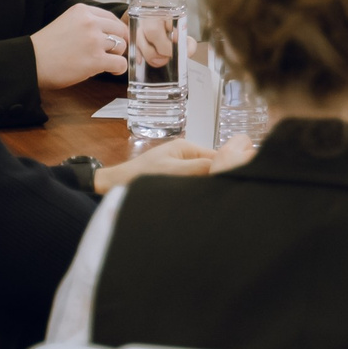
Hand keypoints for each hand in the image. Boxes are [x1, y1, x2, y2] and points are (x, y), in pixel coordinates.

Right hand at [31, 3, 128, 90]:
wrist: (31, 63)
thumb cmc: (46, 47)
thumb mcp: (66, 23)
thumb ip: (86, 24)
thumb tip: (110, 34)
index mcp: (82, 11)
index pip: (111, 18)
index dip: (115, 31)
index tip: (114, 39)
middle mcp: (90, 22)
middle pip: (120, 31)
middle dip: (118, 42)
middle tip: (110, 52)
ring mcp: (94, 40)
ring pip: (122, 46)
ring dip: (116, 55)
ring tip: (105, 62)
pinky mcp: (96, 60)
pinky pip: (120, 63)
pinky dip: (119, 68)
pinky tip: (111, 70)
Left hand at [99, 136, 218, 189]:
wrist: (115, 185)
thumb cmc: (141, 176)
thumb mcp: (174, 171)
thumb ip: (199, 168)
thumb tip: (225, 168)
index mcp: (187, 147)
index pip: (217, 156)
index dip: (226, 169)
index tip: (232, 184)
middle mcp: (186, 155)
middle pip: (211, 166)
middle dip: (215, 179)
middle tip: (219, 195)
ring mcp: (180, 166)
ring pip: (202, 176)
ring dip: (204, 186)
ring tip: (206, 199)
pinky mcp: (174, 178)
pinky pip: (192, 183)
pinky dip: (194, 190)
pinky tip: (195, 200)